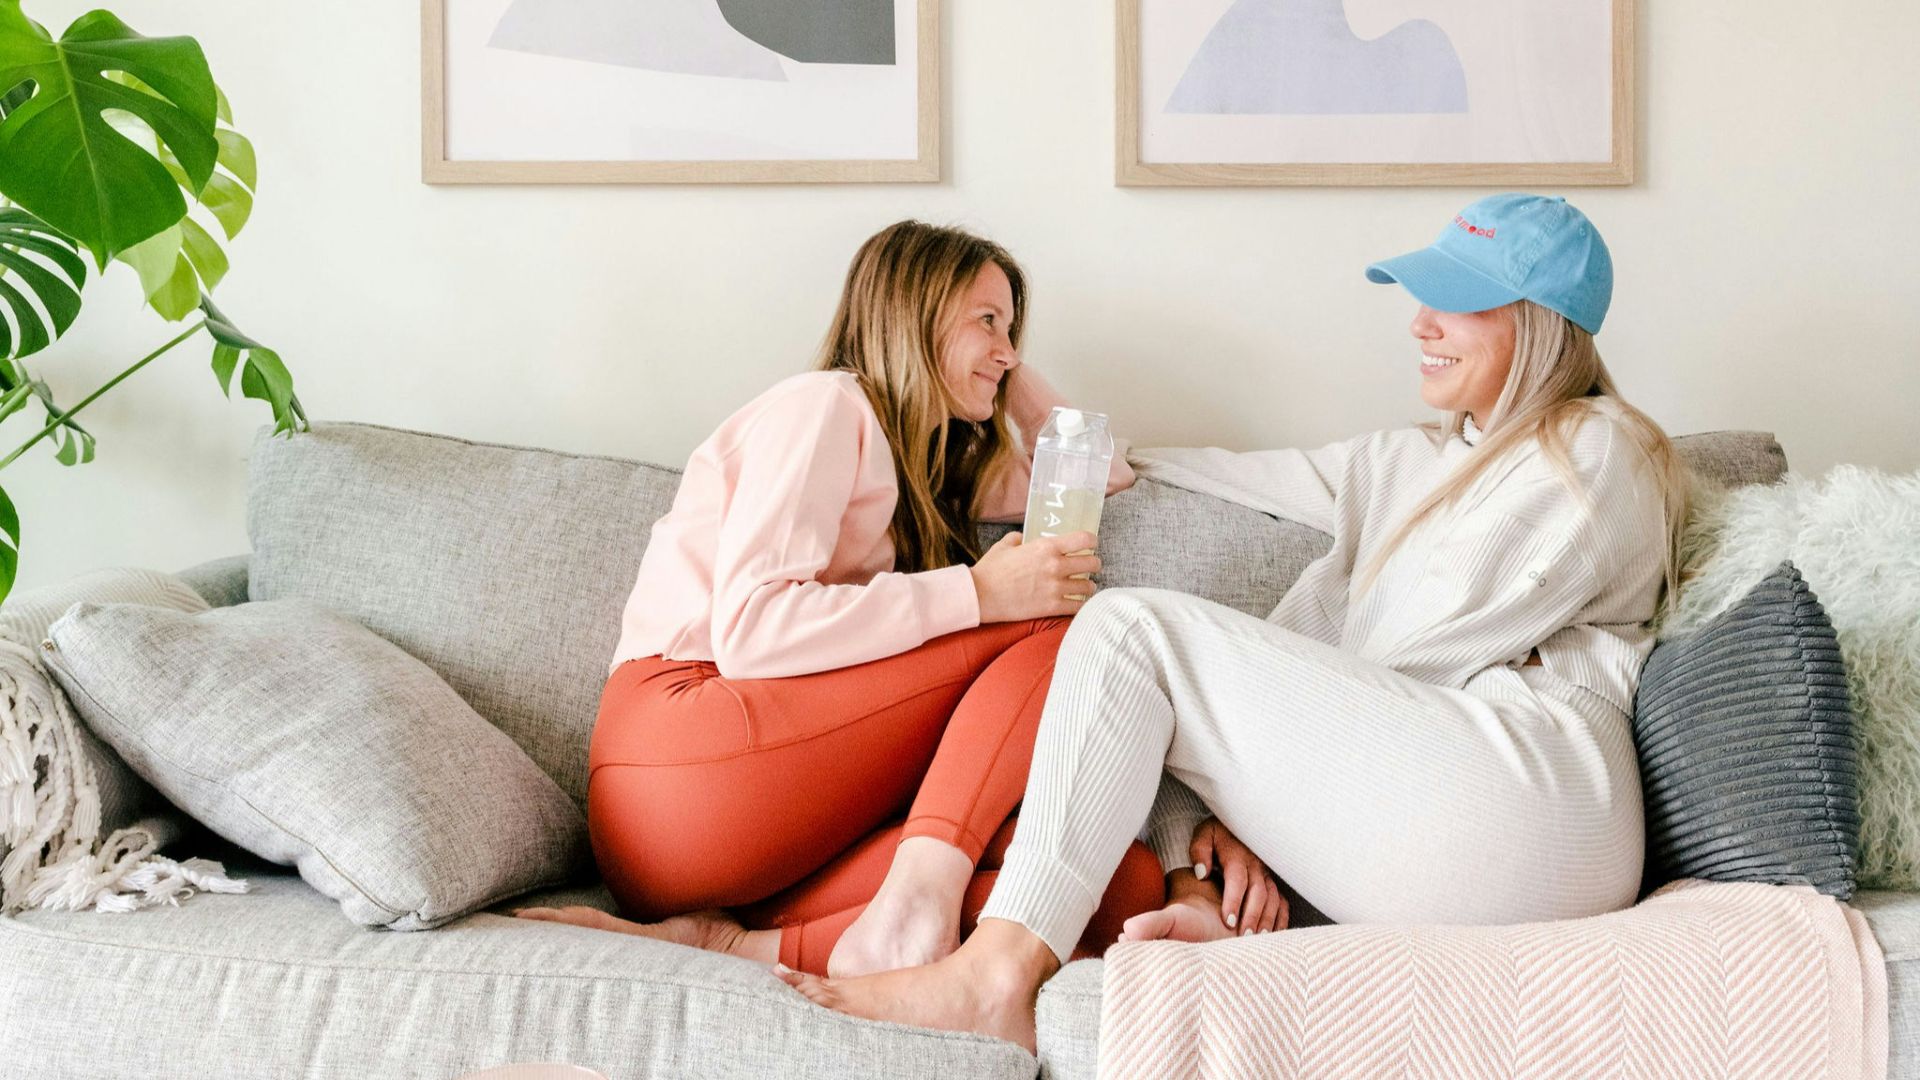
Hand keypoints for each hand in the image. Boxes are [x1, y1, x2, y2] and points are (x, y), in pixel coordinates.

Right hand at [969, 530, 1099, 622]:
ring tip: (1084, 587)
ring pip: (1088, 586)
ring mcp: (1056, 587)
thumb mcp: (1003, 547)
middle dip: (1093, 564)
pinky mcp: (1053, 607)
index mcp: (1046, 547)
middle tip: (1089, 567)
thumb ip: (1016, 539)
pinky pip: (1079, 606)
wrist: (981, 595)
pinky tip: (1077, 602)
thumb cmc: (990, 570)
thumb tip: (1021, 538)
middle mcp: (1056, 565)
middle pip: (1092, 562)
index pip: (1084, 539)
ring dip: (1088, 586)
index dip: (1091, 541)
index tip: (1091, 545)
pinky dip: (1081, 604)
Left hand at [1190, 817, 1286, 933]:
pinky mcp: (1272, 881)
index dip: (1234, 901)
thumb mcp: (1204, 835)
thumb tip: (1201, 873)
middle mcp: (1256, 866)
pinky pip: (1282, 900)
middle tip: (1244, 937)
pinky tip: (1275, 934)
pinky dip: (1281, 917)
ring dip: (1267, 919)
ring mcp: (1267, 874)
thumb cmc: (1217, 834)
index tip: (1228, 922)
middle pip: (1258, 893)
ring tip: (1259, 939)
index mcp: (1237, 856)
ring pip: (1273, 898)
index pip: (1237, 880)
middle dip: (1252, 916)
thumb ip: (1199, 851)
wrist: (1237, 824)